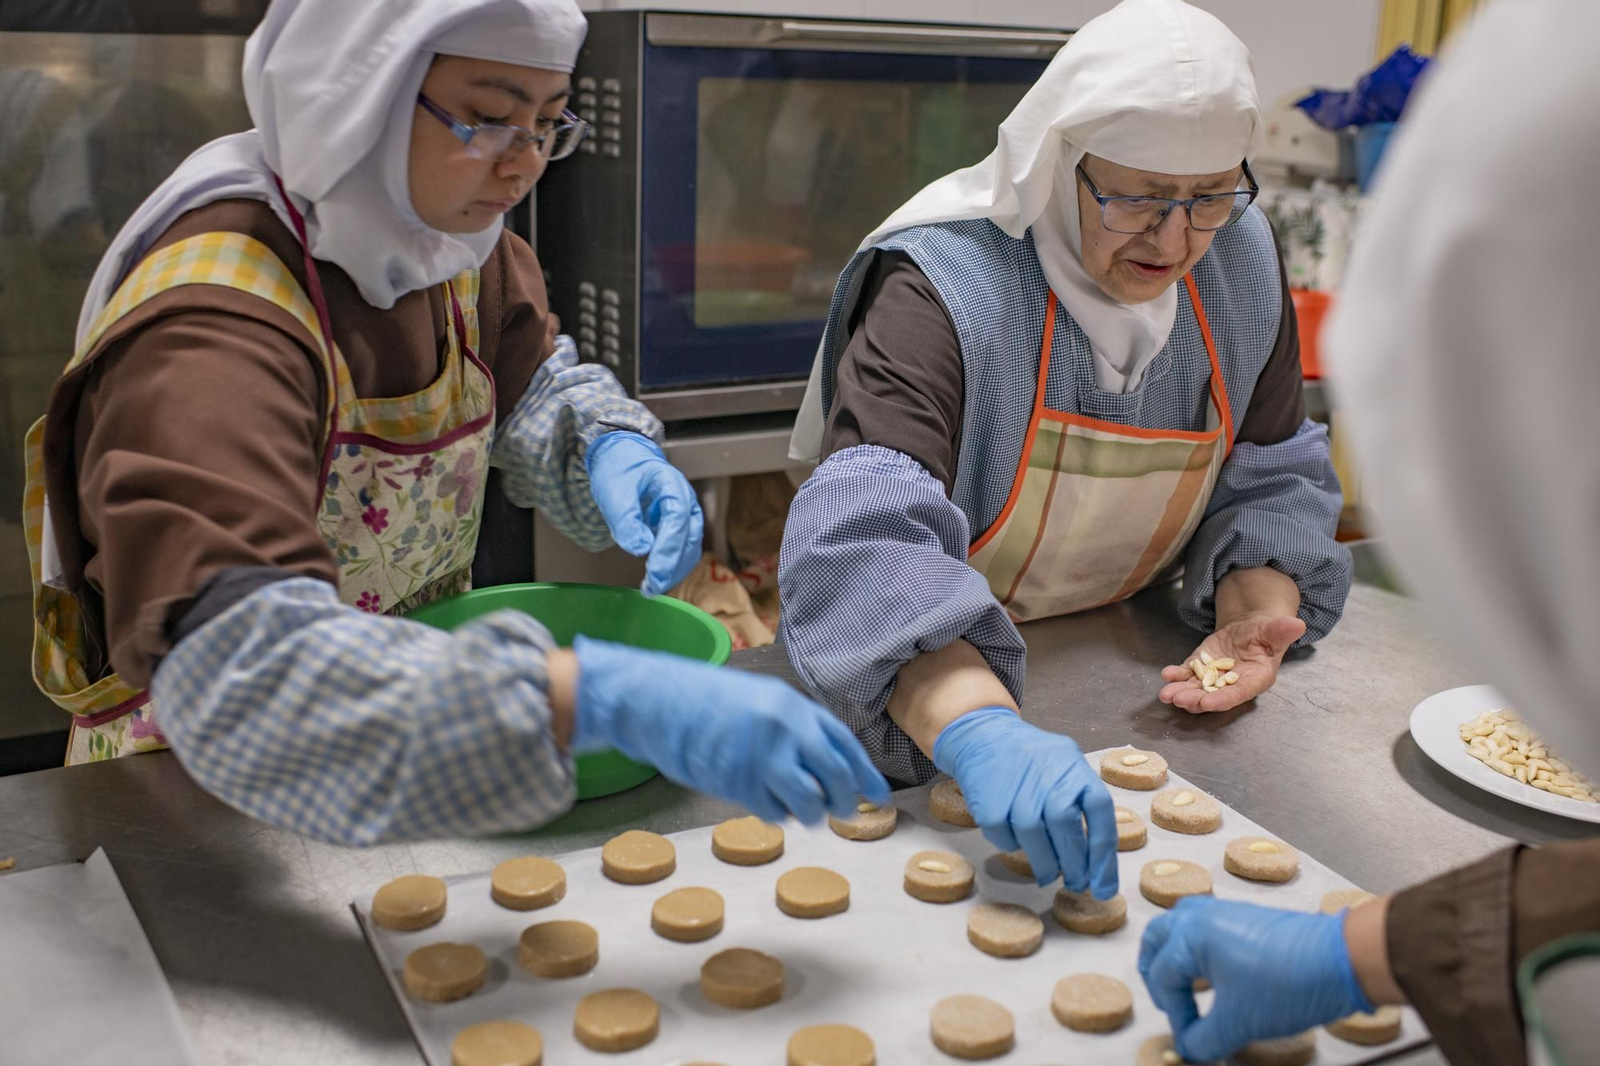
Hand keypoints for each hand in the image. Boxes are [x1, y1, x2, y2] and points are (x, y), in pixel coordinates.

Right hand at [570, 636, 889, 824]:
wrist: (661, 701)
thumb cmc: (710, 702)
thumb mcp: (763, 701)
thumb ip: (796, 728)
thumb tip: (830, 768)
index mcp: (793, 705)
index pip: (844, 743)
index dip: (865, 773)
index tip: (879, 794)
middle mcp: (784, 728)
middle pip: (834, 775)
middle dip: (843, 800)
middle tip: (844, 812)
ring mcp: (761, 756)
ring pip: (807, 800)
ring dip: (811, 814)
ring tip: (806, 813)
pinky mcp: (737, 781)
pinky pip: (772, 810)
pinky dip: (777, 815)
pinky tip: (770, 805)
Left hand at [585, 431, 704, 595]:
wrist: (623, 458)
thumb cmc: (620, 470)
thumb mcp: (615, 491)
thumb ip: (626, 520)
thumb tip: (641, 549)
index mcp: (672, 485)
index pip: (677, 521)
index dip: (667, 549)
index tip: (653, 572)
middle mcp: (686, 501)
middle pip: (689, 538)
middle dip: (672, 566)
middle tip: (651, 588)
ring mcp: (686, 514)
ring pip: (690, 548)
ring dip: (674, 570)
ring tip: (652, 587)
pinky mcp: (679, 526)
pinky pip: (683, 549)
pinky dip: (673, 565)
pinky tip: (657, 576)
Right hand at [932, 707, 1117, 896]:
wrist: (984, 736)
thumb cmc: (1033, 761)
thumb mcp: (1066, 766)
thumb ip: (1081, 804)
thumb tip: (1095, 862)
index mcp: (1074, 767)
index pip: (1100, 810)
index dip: (1104, 854)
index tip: (1104, 886)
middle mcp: (1048, 774)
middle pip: (1066, 826)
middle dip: (1075, 865)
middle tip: (1078, 884)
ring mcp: (1016, 786)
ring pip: (1034, 837)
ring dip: (1045, 864)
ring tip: (1048, 874)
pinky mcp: (988, 800)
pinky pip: (1005, 837)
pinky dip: (1012, 847)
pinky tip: (1017, 843)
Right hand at [1139, 897, 1371, 1062]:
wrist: (1343, 960)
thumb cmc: (1285, 985)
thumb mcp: (1239, 1022)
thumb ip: (1205, 1039)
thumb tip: (1190, 1050)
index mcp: (1190, 934)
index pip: (1163, 978)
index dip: (1175, 1016)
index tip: (1190, 1041)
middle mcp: (1201, 916)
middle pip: (1158, 939)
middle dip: (1157, 974)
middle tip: (1170, 1004)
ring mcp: (1225, 912)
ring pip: (1182, 927)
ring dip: (1176, 956)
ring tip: (1187, 986)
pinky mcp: (1248, 917)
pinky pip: (1207, 928)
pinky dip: (1200, 951)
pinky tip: (1217, 976)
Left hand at [1158, 613, 1305, 712]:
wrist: (1250, 629)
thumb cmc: (1266, 633)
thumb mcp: (1275, 630)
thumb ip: (1282, 631)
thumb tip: (1297, 624)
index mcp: (1255, 679)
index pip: (1237, 694)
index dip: (1222, 700)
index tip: (1206, 703)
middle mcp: (1232, 683)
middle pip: (1212, 696)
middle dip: (1195, 699)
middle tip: (1179, 699)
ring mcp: (1214, 677)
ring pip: (1196, 689)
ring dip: (1181, 692)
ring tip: (1166, 694)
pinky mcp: (1200, 668)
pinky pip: (1186, 674)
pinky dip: (1175, 676)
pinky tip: (1166, 674)